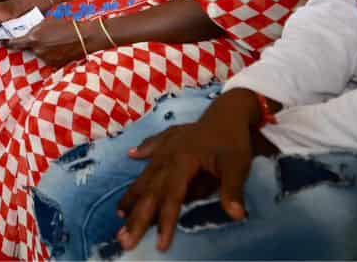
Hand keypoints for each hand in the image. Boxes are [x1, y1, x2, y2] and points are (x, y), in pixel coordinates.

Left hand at [8, 19, 94, 66]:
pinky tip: (58, 48)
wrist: (83, 37)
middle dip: (29, 45)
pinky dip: (49, 55)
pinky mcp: (54, 65)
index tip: (2, 42)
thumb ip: (34, 29)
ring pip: (37, 54)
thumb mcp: (47, 22)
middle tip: (38, 39)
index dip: (7, 43)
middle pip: (26, 49)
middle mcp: (37, 50)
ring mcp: (45, 59)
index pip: (13, 43)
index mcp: (33, 38)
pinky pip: (46, 60)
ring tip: (53, 42)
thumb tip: (26, 33)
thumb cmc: (66, 25)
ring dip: (40, 50)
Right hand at [115, 90, 266, 252]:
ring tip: (119, 212)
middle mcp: (168, 154)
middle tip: (123, 240)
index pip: (171, 197)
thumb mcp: (238, 166)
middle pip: (150, 190)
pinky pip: (152, 147)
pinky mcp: (170, 138)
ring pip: (146, 174)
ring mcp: (167, 145)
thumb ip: (233, 190)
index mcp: (183, 161)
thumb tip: (236, 216)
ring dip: (132, 195)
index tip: (161, 245)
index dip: (166, 222)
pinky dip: (142, 151)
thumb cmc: (234, 141)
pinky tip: (132, 155)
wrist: (230, 111)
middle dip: (137, 217)